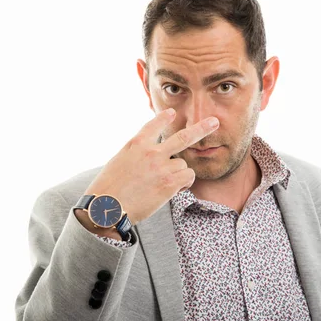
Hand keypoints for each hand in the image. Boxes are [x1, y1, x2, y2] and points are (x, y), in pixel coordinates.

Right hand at [84, 108, 219, 223]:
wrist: (106, 207)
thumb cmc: (109, 189)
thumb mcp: (119, 162)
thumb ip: (136, 155)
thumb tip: (148, 156)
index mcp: (135, 144)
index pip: (153, 126)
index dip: (163, 118)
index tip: (171, 113)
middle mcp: (151, 152)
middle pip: (182, 137)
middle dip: (201, 129)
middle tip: (214, 122)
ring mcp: (161, 166)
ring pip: (183, 164)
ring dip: (178, 173)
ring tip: (162, 185)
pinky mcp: (169, 182)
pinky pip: (188, 177)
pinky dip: (184, 183)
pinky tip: (172, 189)